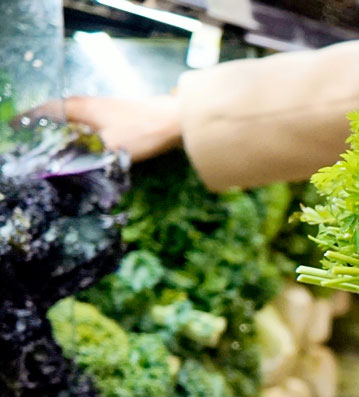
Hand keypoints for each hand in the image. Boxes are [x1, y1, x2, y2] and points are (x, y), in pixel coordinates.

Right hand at [29, 95, 182, 161]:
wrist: (176, 119)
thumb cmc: (143, 131)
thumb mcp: (110, 149)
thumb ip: (86, 157)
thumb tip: (64, 167)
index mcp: (83, 108)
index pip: (48, 110)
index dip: (31, 118)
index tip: (17, 126)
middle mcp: (91, 103)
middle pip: (60, 110)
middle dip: (44, 121)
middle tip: (32, 133)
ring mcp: (106, 106)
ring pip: (76, 114)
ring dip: (63, 124)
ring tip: (53, 138)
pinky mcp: (119, 112)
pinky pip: (90, 118)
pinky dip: (80, 126)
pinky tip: (84, 138)